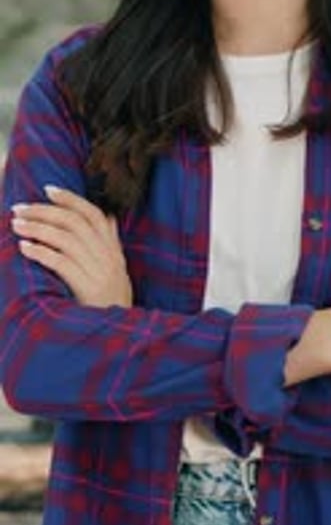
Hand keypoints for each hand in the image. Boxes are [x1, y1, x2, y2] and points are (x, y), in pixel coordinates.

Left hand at [11, 185, 132, 308]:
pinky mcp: (88, 288)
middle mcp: (108, 257)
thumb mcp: (117, 271)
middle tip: (19, 208)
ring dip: (38, 228)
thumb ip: (111, 244)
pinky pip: (61, 263)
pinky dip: (41, 252)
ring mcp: (99, 272)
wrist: (119, 336)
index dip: (71, 199)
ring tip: (16, 225)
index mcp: (113, 250)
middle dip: (44, 211)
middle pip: (74, 223)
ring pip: (65, 239)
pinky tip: (24, 247)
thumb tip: (108, 217)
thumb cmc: (111, 304)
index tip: (48, 189)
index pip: (93, 214)